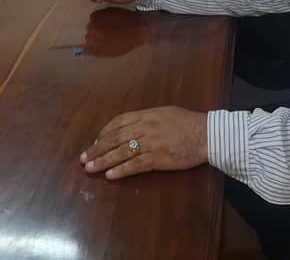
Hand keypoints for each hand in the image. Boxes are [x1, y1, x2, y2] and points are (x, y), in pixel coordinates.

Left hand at [79, 107, 207, 179]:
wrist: (205, 134)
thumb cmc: (187, 123)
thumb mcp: (164, 113)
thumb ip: (146, 119)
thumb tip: (131, 127)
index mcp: (145, 114)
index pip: (118, 122)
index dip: (104, 132)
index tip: (95, 141)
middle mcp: (145, 127)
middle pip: (114, 138)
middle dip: (97, 148)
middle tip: (84, 157)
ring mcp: (151, 143)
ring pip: (121, 152)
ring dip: (103, 160)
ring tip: (90, 168)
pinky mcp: (158, 158)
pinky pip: (135, 165)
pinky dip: (121, 170)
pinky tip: (110, 175)